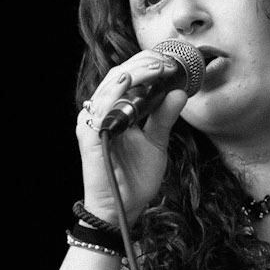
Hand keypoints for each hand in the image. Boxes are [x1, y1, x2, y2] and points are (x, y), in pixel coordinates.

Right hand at [75, 51, 191, 225]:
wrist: (123, 208)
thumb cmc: (134, 178)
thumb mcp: (156, 142)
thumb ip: (165, 117)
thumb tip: (179, 92)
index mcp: (115, 111)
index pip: (128, 77)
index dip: (148, 64)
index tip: (172, 62)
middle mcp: (101, 113)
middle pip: (119, 75)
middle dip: (144, 63)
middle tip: (168, 62)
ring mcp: (93, 123)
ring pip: (110, 85)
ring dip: (135, 73)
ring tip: (158, 68)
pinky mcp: (89, 136)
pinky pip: (101, 108)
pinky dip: (115, 92)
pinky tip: (130, 82)